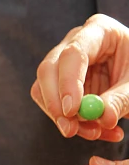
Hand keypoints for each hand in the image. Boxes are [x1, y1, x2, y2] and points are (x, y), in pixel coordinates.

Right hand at [31, 14, 128, 140]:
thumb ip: (122, 98)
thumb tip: (103, 117)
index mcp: (99, 31)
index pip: (73, 54)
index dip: (69, 82)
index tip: (72, 110)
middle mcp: (74, 43)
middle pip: (48, 70)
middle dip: (56, 103)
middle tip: (70, 130)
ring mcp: (64, 63)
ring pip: (44, 90)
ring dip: (64, 118)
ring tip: (97, 133)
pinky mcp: (61, 83)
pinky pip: (54, 105)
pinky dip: (72, 123)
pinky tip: (97, 131)